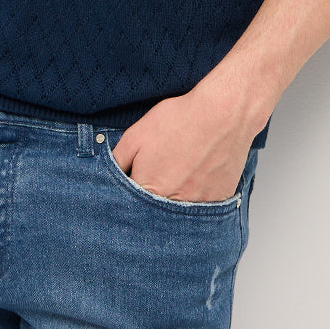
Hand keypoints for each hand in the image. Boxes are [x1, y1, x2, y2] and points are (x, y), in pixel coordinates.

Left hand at [109, 87, 255, 202]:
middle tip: (161, 175)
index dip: (131, 194)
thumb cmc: (179, 120)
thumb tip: (107, 175)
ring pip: (179, 214)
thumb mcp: (137, 134)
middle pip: (154, 213)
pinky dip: (197, 198)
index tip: (138, 181)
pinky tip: (198, 178)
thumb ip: (118, 160)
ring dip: (175, 200)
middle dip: (151, 200)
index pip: (130, 206)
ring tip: (180, 175)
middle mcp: (172, 204)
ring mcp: (197, 206)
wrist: (221, 114)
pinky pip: (203, 210)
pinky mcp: (218, 202)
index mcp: (148, 189)